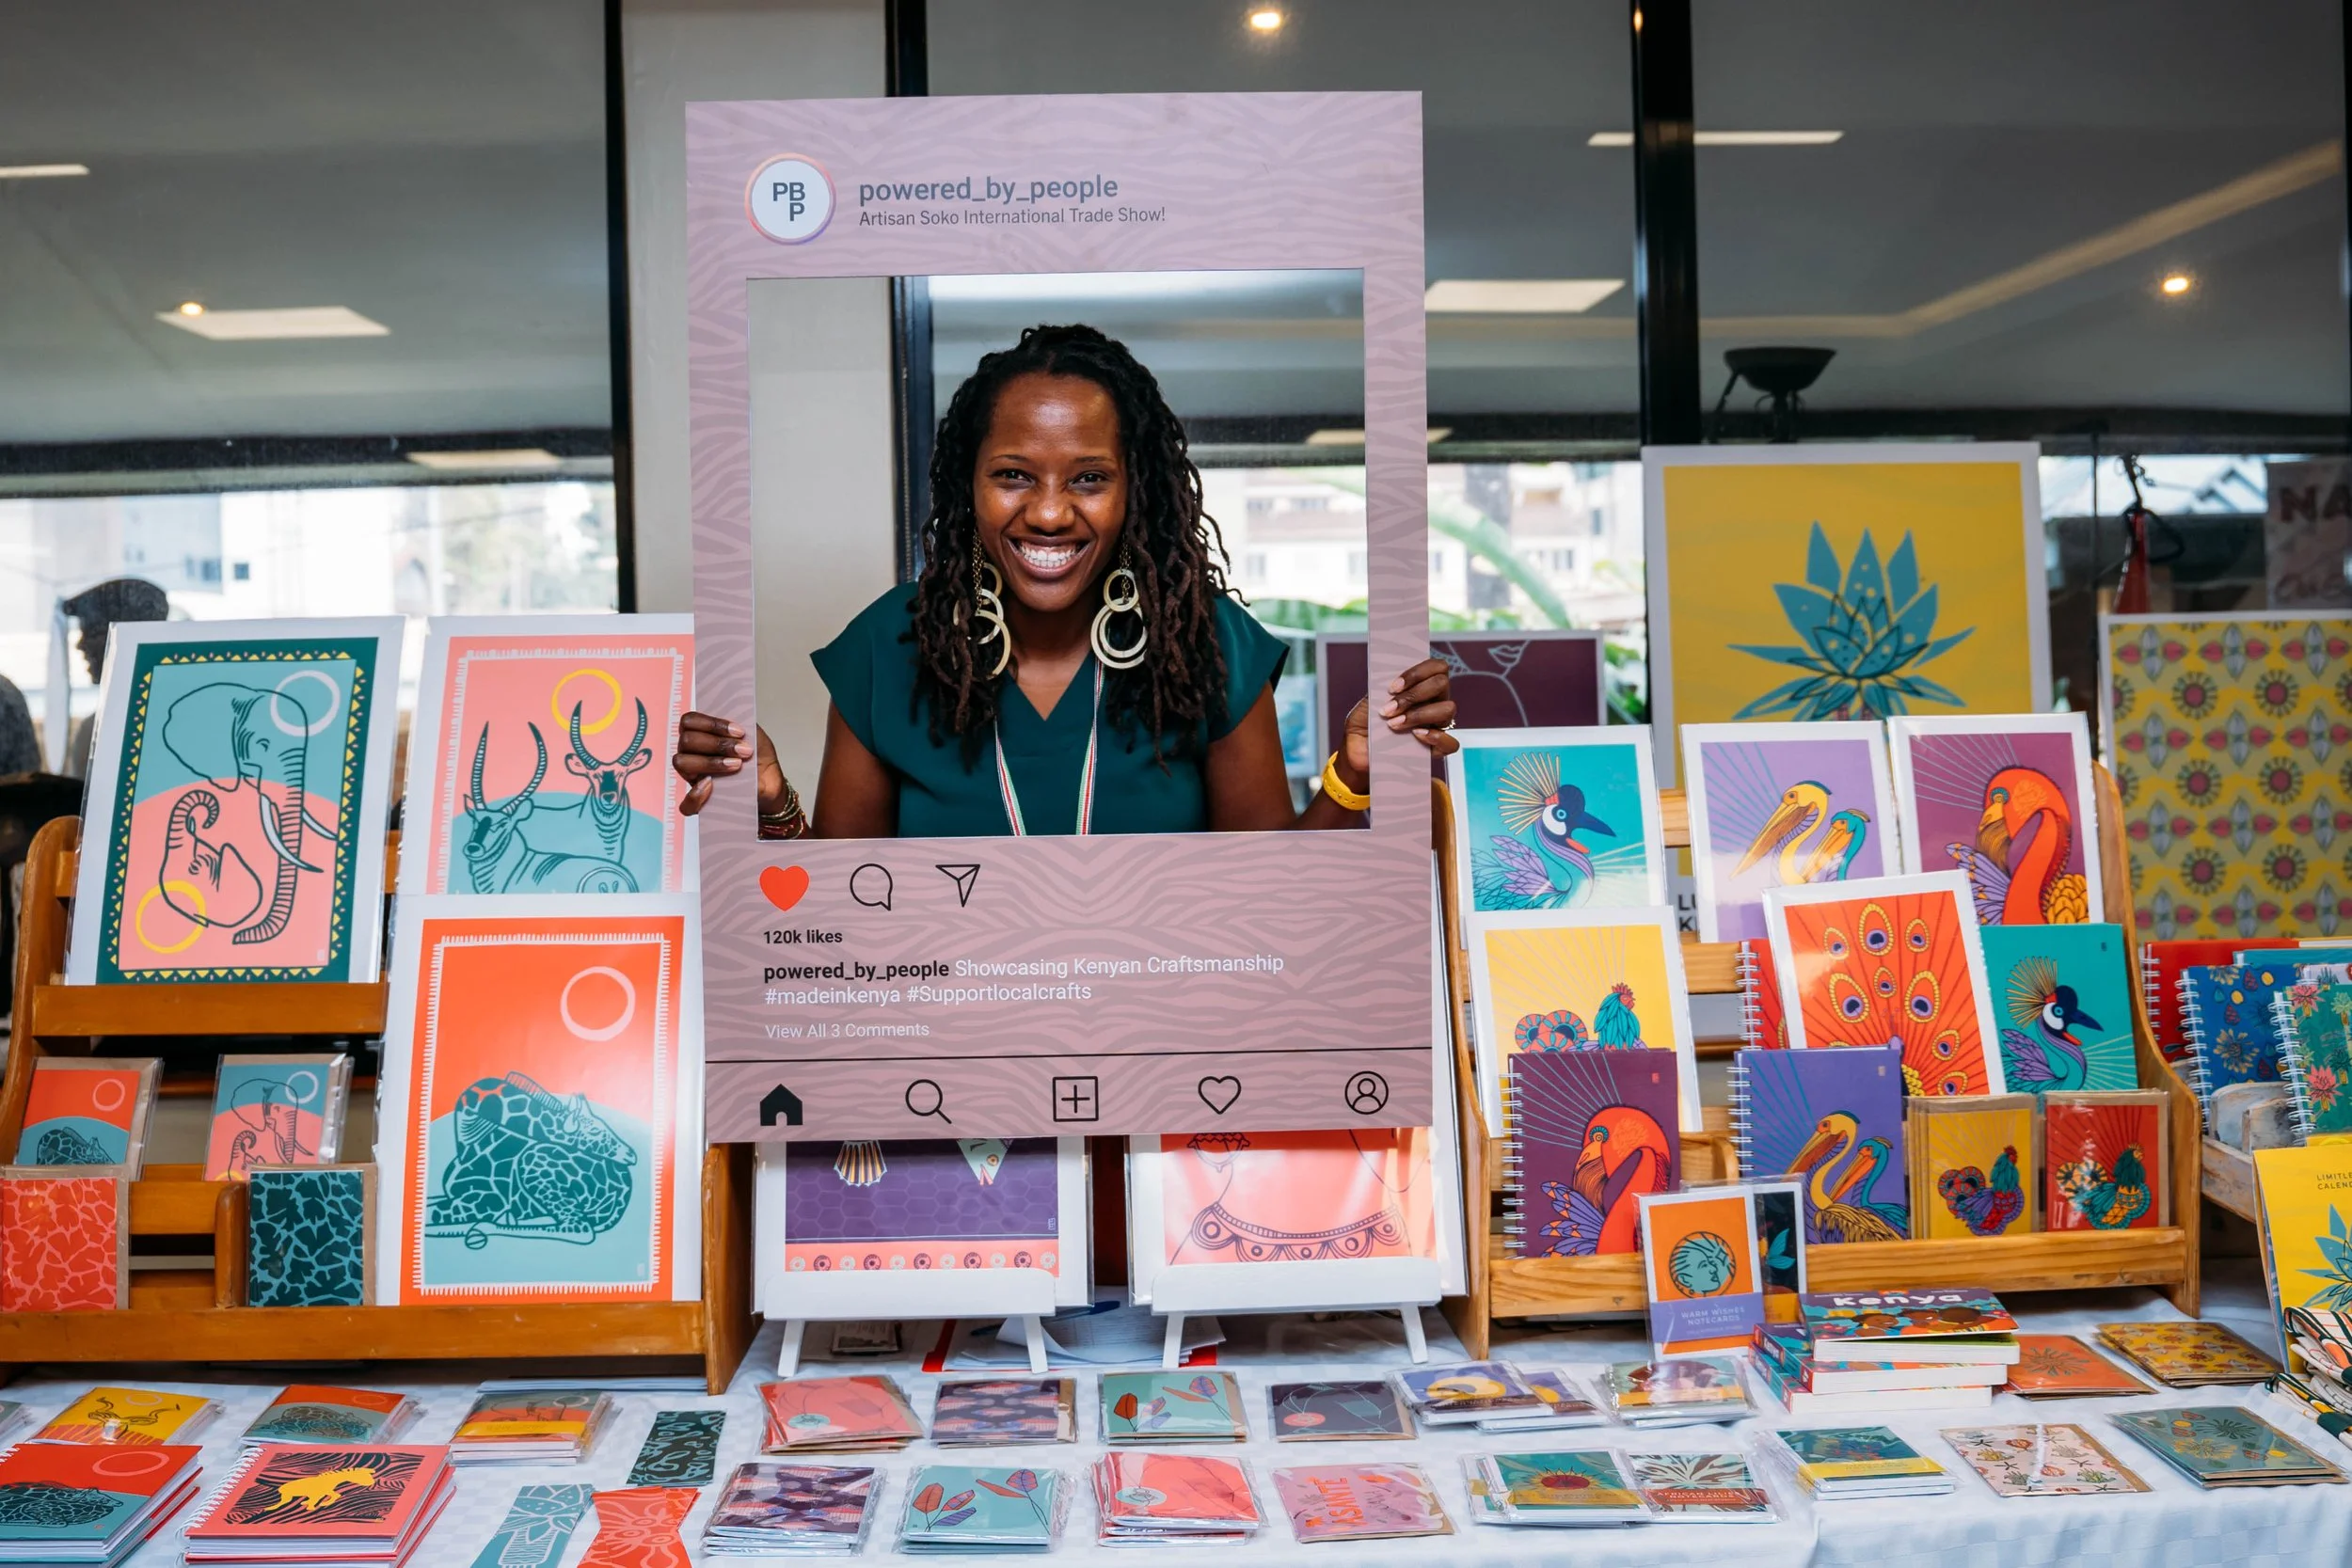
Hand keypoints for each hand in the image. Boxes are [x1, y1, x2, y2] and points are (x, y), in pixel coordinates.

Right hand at [672, 712, 783, 815]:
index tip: (740, 732)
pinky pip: (687, 803)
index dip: (713, 724)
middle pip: (687, 740)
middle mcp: (691, 752)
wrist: (770, 783)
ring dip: (710, 762)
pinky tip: (712, 786)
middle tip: (744, 751)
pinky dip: (696, 795)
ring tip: (737, 765)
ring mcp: (692, 775)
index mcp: (701, 734)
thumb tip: (734, 719)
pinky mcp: (699, 800)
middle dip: (717, 744)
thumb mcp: (754, 735)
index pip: (690, 721)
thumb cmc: (758, 757)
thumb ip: (743, 722)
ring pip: (682, 763)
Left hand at [1341, 656, 1457, 784]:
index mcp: (1420, 686)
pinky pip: (1451, 743)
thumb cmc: (1364, 723)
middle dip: (1414, 694)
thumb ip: (1380, 689)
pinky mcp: (1436, 749)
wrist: (1357, 751)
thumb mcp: (1367, 702)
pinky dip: (1436, 737)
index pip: (1436, 667)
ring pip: (1448, 709)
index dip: (1417, 673)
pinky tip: (1416, 736)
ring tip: (1394, 724)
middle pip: (1441, 684)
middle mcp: (1433, 702)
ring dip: (1420, 714)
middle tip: (1390, 709)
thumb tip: (1392, 682)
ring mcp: (1437, 725)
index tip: (1393, 687)